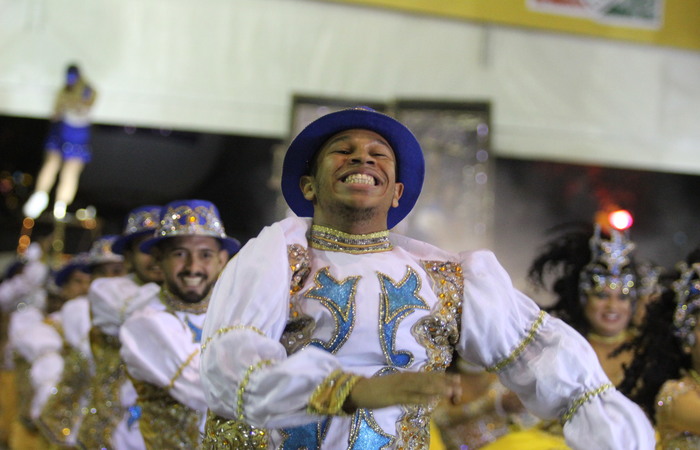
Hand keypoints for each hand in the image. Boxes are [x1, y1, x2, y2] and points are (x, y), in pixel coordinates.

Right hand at [344, 371, 461, 411]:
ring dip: (435, 388)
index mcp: (405, 376)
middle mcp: (404, 379)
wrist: (359, 389)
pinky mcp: (393, 397)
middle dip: (443, 382)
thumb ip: (409, 386)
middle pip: (427, 380)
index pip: (427, 375)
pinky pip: (409, 398)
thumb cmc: (377, 387)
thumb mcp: (395, 384)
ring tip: (450, 391)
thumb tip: (424, 390)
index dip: (442, 377)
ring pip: (420, 387)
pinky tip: (430, 401)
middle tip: (459, 384)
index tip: (457, 379)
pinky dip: (420, 399)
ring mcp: (399, 388)